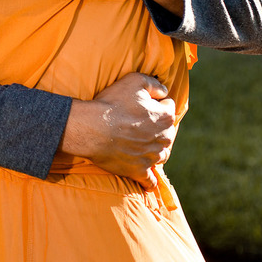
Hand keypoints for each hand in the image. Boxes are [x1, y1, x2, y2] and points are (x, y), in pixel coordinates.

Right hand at [60, 73, 176, 188]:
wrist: (92, 128)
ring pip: (161, 154)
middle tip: (138, 123)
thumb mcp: (134, 81)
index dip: (155, 102)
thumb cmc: (112, 103)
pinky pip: (150, 181)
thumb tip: (164, 91)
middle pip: (167, 132)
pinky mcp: (139, 171)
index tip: (142, 103)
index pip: (169, 106)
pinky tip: (146, 177)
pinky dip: (149, 180)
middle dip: (157, 127)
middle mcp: (164, 139)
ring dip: (154, 150)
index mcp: (165, 117)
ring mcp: (152, 157)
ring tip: (139, 145)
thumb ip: (155, 84)